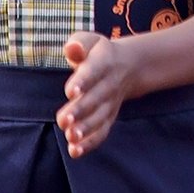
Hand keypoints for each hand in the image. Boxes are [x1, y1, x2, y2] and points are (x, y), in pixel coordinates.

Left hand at [58, 32, 145, 157]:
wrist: (129, 66)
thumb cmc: (98, 53)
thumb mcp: (90, 41)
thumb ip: (79, 43)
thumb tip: (72, 48)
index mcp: (104, 61)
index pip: (94, 71)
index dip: (83, 81)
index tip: (70, 91)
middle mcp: (109, 84)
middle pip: (96, 98)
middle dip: (81, 110)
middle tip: (64, 120)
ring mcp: (110, 103)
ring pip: (100, 118)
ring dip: (86, 129)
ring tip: (71, 137)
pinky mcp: (108, 118)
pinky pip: (102, 132)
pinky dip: (90, 143)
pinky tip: (75, 151)